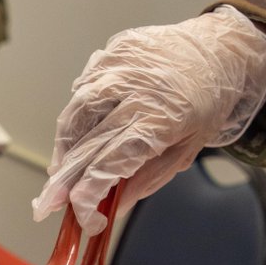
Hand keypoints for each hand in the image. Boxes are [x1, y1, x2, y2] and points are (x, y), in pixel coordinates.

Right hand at [32, 5, 265, 236]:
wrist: (218, 49)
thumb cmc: (207, 103)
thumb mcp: (187, 149)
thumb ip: (148, 179)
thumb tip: (114, 209)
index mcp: (161, 119)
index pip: (112, 162)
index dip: (90, 193)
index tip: (81, 215)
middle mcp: (136, 90)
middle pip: (87, 141)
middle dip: (64, 179)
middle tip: (47, 204)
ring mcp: (120, 67)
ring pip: (76, 112)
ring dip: (63, 148)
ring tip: (59, 174)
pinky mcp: (111, 53)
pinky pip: (83, 89)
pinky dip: (75, 116)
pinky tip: (75, 136)